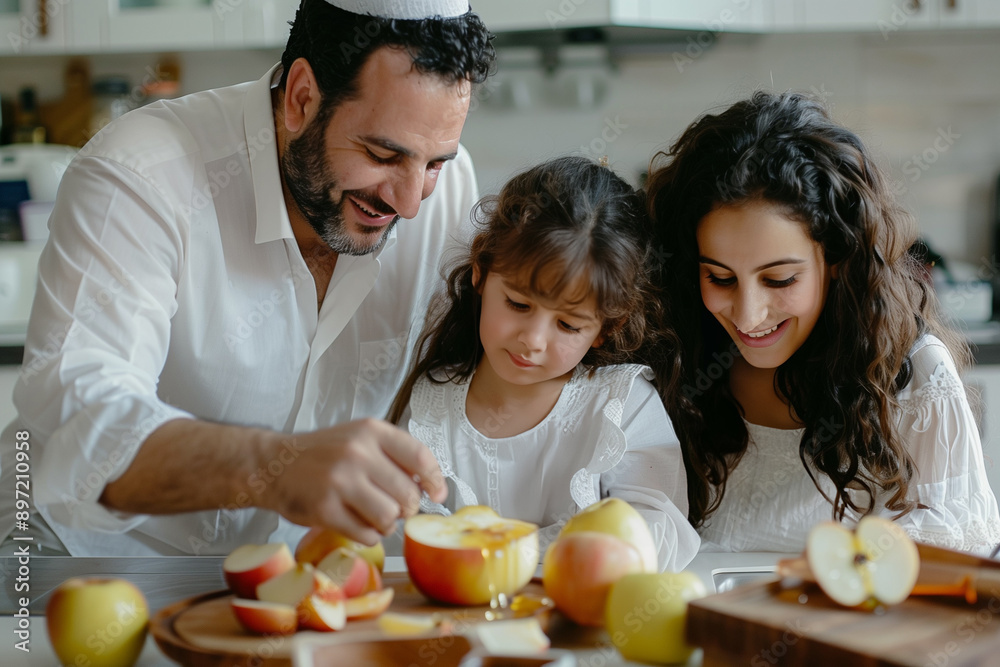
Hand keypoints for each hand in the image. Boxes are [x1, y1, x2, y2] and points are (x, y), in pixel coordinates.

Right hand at [256, 418, 446, 545]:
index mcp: (371, 431)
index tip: (438, 494)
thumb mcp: (360, 438)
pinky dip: (368, 536)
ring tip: (375, 517)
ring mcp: (340, 481)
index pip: (420, 458)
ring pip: (390, 517)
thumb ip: (393, 455)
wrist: (274, 464)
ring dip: (387, 524)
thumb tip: (429, 485)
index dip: (435, 480)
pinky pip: (366, 535)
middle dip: (406, 507)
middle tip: (394, 507)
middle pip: (408, 494)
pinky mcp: (324, 509)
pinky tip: (356, 524)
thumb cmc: (324, 454)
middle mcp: (357, 453)